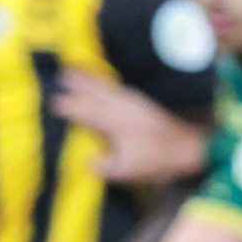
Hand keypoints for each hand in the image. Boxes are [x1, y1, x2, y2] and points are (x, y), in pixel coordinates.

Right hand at [56, 74, 209, 185]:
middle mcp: (123, 109)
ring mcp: (134, 104)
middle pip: (96, 94)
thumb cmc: (156, 161)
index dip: (71, 107)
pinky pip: (120, 88)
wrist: (188, 147)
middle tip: (62, 75)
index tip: (54, 102)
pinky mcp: (143, 103)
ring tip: (77, 71)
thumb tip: (85, 161)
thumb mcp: (128, 170)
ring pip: (107, 88)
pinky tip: (105, 84)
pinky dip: (108, 84)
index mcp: (116, 124)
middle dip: (78, 85)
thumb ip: (105, 166)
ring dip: (91, 80)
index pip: (88, 113)